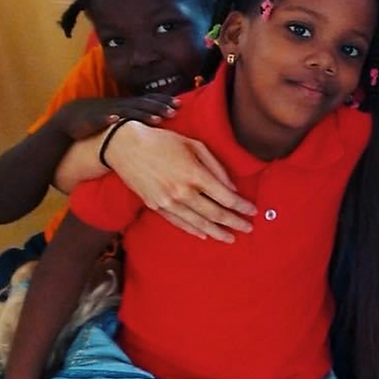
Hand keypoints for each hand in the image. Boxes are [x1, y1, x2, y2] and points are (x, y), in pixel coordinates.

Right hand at [56, 95, 178, 140]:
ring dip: (142, 115)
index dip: (163, 101)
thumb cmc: (100, 116)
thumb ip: (138, 114)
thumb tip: (160, 119)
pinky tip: (116, 120)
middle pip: (142, 104)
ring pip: (127, 112)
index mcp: (127, 104)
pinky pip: (100, 119)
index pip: (149, 99)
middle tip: (175, 111)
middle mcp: (120, 106)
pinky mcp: (92, 120)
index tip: (180, 104)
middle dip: (159, 107)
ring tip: (157, 119)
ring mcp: (106, 111)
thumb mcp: (121, 114)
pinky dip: (108, 119)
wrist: (70, 117)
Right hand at [104, 122, 255, 241]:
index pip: (225, 197)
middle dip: (235, 222)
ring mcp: (168, 202)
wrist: (125, 147)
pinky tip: (206, 235)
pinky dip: (194, 230)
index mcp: (195, 175)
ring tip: (230, 238)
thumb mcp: (194, 145)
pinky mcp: (156, 207)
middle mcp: (182, 192)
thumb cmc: (163, 141)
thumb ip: (216, 166)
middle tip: (248, 228)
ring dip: (217, 232)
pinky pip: (179, 223)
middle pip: (215, 213)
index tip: (253, 210)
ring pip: (198, 223)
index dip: (241, 206)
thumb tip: (231, 187)